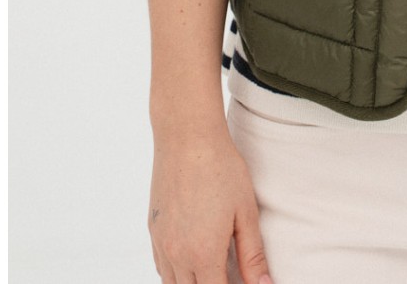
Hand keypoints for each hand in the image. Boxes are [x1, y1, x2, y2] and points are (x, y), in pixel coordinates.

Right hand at [148, 125, 272, 283]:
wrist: (188, 137)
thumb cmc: (221, 168)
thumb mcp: (245, 212)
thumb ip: (253, 255)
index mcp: (203, 255)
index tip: (242, 281)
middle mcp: (177, 255)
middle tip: (230, 273)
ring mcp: (161, 244)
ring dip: (193, 282)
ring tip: (214, 268)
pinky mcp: (153, 231)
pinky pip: (162, 267)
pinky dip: (176, 273)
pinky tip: (193, 259)